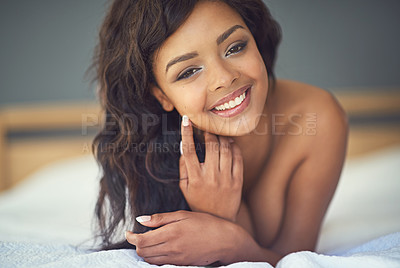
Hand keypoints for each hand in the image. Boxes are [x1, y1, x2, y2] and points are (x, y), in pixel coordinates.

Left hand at [126, 210, 256, 265]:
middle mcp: (171, 248)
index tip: (128, 232)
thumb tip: (140, 219)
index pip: (141, 241)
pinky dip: (155, 257)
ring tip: (148, 241)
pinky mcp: (181, 264)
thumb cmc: (206, 223)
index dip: (131, 237)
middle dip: (136, 244)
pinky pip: (161, 264)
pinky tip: (159, 248)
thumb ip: (160, 218)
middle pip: (143, 252)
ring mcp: (176, 259)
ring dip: (145, 251)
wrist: (225, 241)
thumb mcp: (183, 215)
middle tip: (137, 235)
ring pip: (150, 260)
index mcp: (171, 233)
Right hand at [179, 116, 243, 221]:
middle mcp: (210, 177)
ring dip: (222, 138)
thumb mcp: (184, 187)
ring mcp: (226, 179)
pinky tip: (229, 144)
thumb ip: (183, 167)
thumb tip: (184, 146)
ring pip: (225, 149)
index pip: (188, 150)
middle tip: (207, 129)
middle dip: (209, 133)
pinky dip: (234, 147)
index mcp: (194, 178)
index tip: (186, 120)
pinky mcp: (238, 181)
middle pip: (211, 146)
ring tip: (218, 135)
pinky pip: (238, 158)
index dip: (186, 133)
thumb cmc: (198, 201)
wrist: (219, 220)